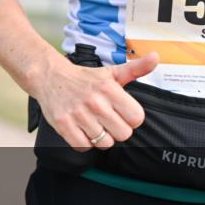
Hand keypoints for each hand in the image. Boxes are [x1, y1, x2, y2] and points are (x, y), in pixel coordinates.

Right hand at [34, 52, 157, 150]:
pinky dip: (84, 143)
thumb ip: (136, 68)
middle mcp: (95, 102)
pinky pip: (84, 147)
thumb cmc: (83, 78)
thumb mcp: (111, 72)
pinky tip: (81, 130)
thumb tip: (156, 57)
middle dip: (116, 130)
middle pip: (123, 134)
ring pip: (104, 143)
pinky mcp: (63, 124)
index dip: (130, 118)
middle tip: (106, 120)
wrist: (49, 76)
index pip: (136, 118)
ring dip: (99, 137)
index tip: (121, 113)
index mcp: (109, 89)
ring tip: (92, 124)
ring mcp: (78, 114)